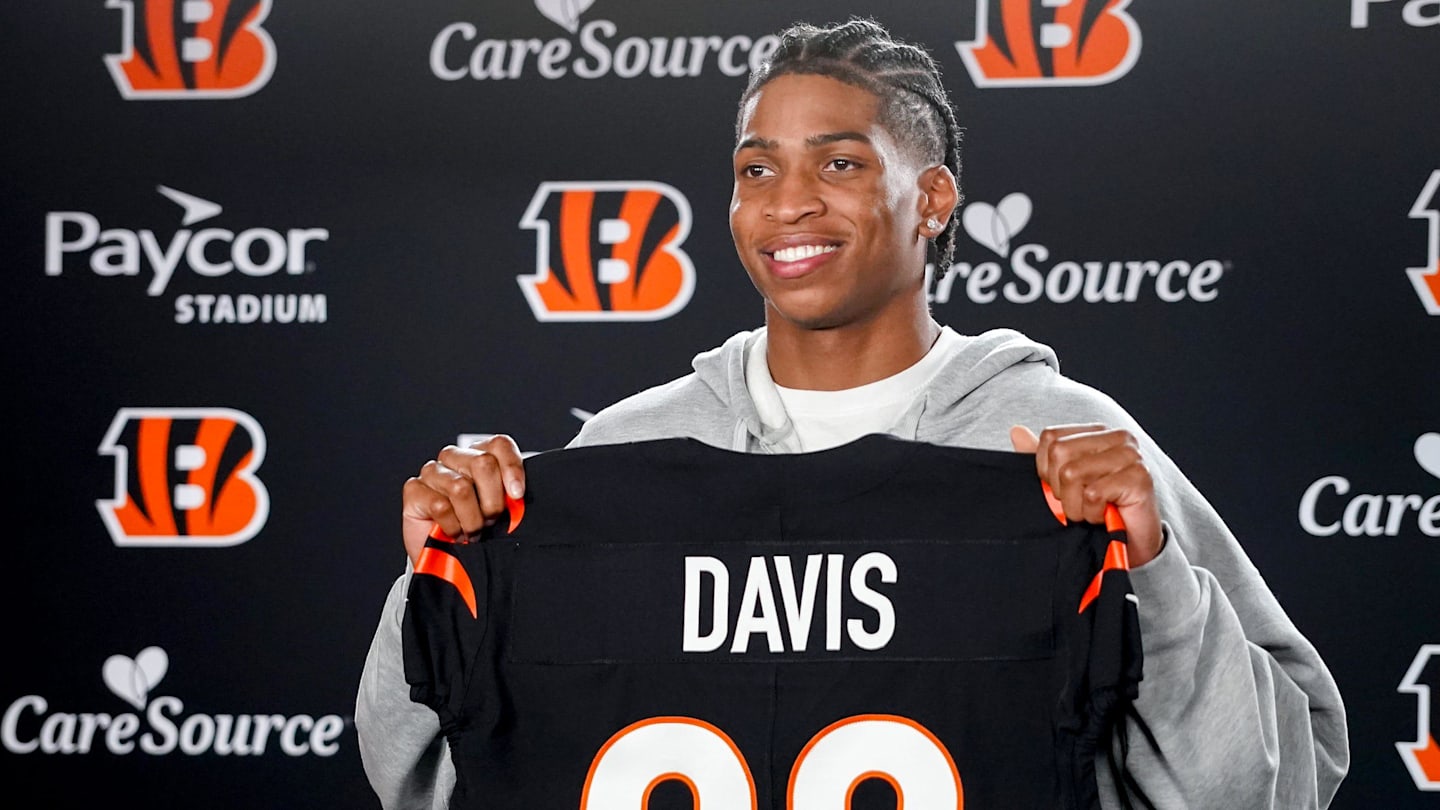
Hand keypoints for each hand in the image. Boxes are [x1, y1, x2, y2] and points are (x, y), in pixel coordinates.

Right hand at [401, 434, 525, 565]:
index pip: (499, 445)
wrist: (447, 559)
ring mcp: (433, 471)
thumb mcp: (501, 513)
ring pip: (461, 487)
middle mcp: (456, 458)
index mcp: (480, 455)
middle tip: (491, 520)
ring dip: (472, 519)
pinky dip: (452, 526)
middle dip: (493, 500)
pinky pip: (440, 505)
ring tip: (472, 531)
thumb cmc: (477, 531)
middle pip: (483, 463)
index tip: (517, 494)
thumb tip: (517, 495)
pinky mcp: (414, 489)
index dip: (512, 468)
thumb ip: (510, 498)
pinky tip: (453, 532)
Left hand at [1009, 424, 1162, 565]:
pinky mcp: (1140, 477)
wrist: (1132, 542)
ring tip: (1092, 510)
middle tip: (1081, 502)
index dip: (1047, 470)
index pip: (1051, 438)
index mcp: (1097, 432)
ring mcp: (1131, 455)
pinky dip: (1092, 513)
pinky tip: (1105, 515)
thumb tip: (1016, 431)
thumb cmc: (1099, 509)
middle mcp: (1117, 437)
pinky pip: (1093, 494)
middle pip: (1059, 453)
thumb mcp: (1063, 482)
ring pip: (1072, 474)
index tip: (1065, 488)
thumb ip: (1042, 457)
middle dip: (1061, 488)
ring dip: (1076, 505)